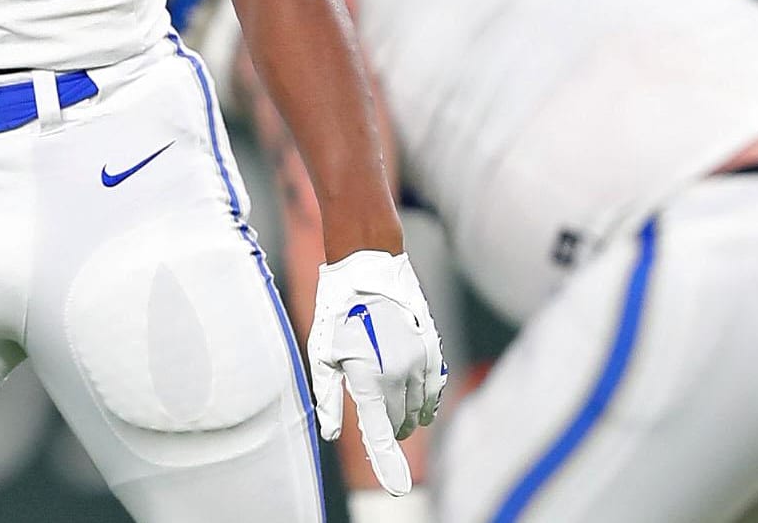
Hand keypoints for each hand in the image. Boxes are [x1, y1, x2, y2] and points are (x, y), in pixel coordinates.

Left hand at [309, 250, 446, 496]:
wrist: (369, 269)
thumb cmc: (338, 311)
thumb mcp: (323, 354)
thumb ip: (329, 397)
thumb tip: (329, 432)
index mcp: (368, 378)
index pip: (380, 432)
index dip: (388, 464)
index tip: (397, 489)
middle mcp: (398, 374)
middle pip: (398, 423)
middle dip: (388, 428)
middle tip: (374, 415)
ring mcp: (419, 361)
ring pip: (418, 408)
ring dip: (405, 415)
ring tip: (390, 402)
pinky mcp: (432, 349)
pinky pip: (435, 389)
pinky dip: (425, 401)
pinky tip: (416, 401)